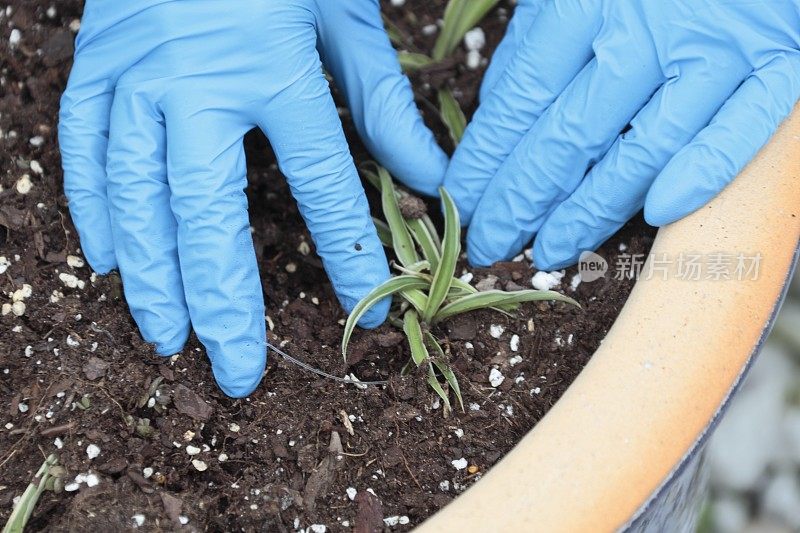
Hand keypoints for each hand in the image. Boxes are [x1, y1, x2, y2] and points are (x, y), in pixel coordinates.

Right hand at [59, 0, 446, 396]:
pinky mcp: (92, 68)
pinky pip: (82, 154)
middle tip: (237, 371)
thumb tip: (427, 180)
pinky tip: (108, 262)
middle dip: (225, 303)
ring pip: (137, 199)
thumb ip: (382, 102)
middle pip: (209, 216)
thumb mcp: (345, 16)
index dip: (347, 256)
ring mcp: (133, 76)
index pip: (319, 185)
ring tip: (168, 338)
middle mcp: (196, 81)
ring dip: (152, 277)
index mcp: (274, 65)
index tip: (369, 314)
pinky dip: (95, 211)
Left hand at [444, 0, 799, 269]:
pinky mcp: (777, 64)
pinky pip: (737, 131)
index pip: (520, 101)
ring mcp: (714, 50)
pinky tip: (655, 215)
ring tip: (548, 249)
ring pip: (640, 151)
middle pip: (568, 137)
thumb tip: (499, 105)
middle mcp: (645, 30)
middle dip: (520, 200)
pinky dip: (699, 175)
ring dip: (589, 211)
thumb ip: (536, 37)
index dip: (485, 161)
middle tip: (490, 243)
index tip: (462, 202)